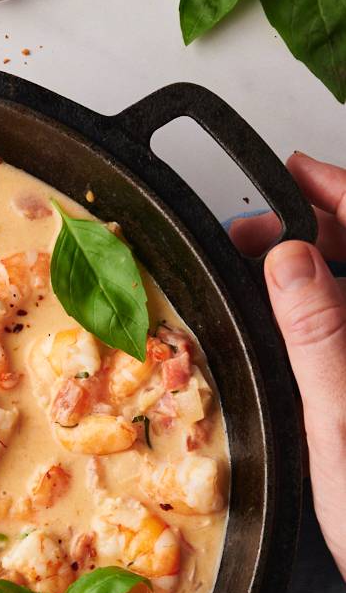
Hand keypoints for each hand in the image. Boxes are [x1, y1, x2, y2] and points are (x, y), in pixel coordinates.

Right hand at [230, 152, 345, 579]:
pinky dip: (327, 319)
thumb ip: (318, 333)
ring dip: (320, 275)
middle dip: (319, 231)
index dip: (341, 189)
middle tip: (256, 231)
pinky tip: (295, 326)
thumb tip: (289, 259)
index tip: (295, 170)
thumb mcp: (341, 422)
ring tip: (265, 271)